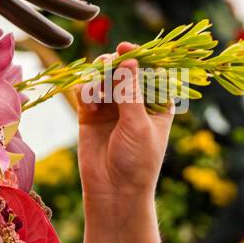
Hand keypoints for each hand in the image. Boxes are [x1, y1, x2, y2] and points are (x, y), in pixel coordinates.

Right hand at [77, 42, 176, 205]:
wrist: (114, 193)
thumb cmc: (137, 162)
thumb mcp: (138, 125)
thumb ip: (130, 92)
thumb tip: (129, 59)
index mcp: (157, 103)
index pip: (151, 72)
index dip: (140, 57)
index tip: (127, 49)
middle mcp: (135, 102)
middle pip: (125, 70)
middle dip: (116, 64)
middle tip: (108, 65)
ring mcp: (112, 107)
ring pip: (104, 78)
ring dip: (99, 76)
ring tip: (97, 86)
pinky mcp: (90, 115)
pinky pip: (86, 92)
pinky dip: (86, 90)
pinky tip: (89, 101)